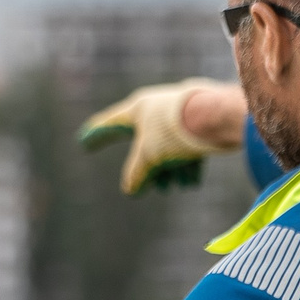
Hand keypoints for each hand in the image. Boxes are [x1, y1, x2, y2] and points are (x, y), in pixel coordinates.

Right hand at [78, 78, 245, 194]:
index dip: (97, 134)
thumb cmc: (173, 131)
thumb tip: (131, 190)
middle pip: (145, 144)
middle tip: (146, 186)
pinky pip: (188, 148)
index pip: (110, 124)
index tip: (84, 141)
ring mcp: (180, 115)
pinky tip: (191, 181)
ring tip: (176, 185)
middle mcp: (157, 109)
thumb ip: (136, 173)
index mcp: (138, 109)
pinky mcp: (201, 123)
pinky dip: (187, 165)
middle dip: (148, 168)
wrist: (215, 117)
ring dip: (170, 170)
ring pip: (169, 149)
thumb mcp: (149, 157)